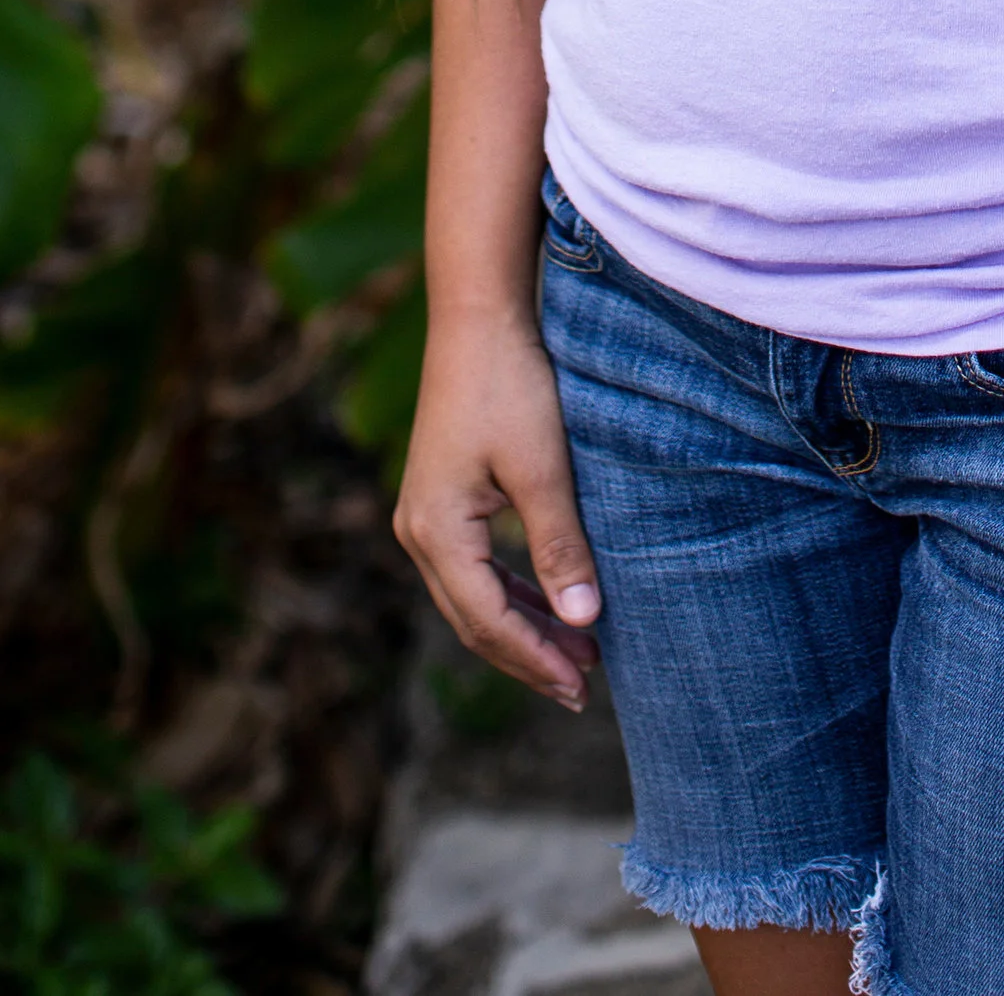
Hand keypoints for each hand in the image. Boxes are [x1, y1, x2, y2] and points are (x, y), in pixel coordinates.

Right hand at [394, 305, 601, 707]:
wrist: (477, 315)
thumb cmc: (510, 385)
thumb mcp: (542, 470)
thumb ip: (560, 547)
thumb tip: (584, 622)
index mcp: (436, 533)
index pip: (488, 622)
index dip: (536, 660)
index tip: (583, 688)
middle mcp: (418, 533)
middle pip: (475, 620)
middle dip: (530, 656)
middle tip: (585, 687)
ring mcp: (424, 515)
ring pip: (473, 597)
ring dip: (523, 627)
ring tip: (577, 654)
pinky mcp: (442, 497)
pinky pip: (474, 567)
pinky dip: (512, 592)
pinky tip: (548, 602)